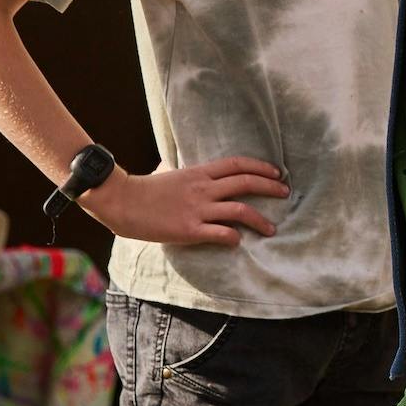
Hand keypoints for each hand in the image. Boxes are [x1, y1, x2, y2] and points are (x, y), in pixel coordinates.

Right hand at [84, 158, 286, 246]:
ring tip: (271, 229)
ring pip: (240, 211)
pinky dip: (234, 237)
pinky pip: (220, 233)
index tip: (277, 172)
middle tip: (286, 193)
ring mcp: (197, 209)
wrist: (120, 200)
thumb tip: (182, 167)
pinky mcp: (189, 229)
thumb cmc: (143, 189)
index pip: (238, 164)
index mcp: (199, 173)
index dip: (261, 167)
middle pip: (246, 183)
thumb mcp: (170, 173)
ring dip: (260, 220)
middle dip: (271, 188)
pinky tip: (238, 241)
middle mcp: (203, 189)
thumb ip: (185, 173)